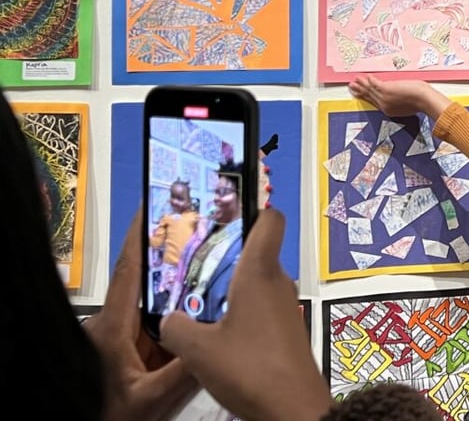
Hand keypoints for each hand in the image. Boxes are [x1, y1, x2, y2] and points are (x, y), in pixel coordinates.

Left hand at [83, 213, 197, 420]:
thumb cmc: (110, 417)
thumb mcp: (150, 399)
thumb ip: (183, 373)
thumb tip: (219, 342)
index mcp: (110, 329)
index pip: (126, 272)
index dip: (138, 237)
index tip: (151, 207)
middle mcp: (111, 327)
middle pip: (143, 284)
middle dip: (171, 258)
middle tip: (201, 233)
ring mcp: (118, 340)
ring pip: (151, 307)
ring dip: (178, 290)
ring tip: (212, 269)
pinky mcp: (125, 353)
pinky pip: (153, 327)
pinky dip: (175, 318)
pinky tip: (200, 313)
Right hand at [160, 209, 330, 420]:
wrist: (293, 409)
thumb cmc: (250, 369)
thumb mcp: (198, 351)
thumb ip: (176, 328)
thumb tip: (169, 319)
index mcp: (259, 271)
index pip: (270, 219)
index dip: (252, 209)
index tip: (226, 214)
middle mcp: (277, 281)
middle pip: (255, 252)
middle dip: (225, 255)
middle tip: (192, 264)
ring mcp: (286, 306)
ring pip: (256, 283)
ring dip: (230, 289)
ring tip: (198, 303)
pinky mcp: (287, 330)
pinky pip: (261, 308)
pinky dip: (241, 313)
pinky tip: (219, 333)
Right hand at [348, 74, 450, 118]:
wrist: (423, 100)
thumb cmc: (421, 102)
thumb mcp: (408, 104)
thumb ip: (400, 101)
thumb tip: (399, 95)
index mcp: (389, 110)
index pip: (375, 102)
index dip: (367, 97)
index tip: (361, 94)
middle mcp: (384, 105)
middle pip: (369, 96)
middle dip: (360, 91)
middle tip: (352, 87)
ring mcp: (384, 97)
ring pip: (370, 90)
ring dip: (362, 84)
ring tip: (355, 81)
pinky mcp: (385, 89)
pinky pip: (374, 84)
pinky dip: (369, 80)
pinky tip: (365, 77)